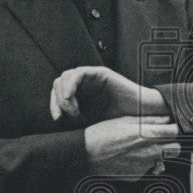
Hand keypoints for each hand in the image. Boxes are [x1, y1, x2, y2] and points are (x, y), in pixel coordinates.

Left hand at [50, 66, 167, 120]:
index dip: (53, 104)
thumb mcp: (90, 120)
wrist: (138, 116)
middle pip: (59, 82)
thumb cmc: (117, 120)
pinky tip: (72, 98)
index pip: (58, 92)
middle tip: (68, 115)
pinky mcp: (100, 73)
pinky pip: (79, 73)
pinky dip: (71, 84)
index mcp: (81, 93)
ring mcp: (92, 76)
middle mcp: (85, 83)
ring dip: (65, 94)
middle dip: (58, 99)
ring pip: (66, 76)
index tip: (57, 118)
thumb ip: (74, 115)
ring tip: (74, 110)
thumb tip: (56, 118)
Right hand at [84, 115, 180, 176]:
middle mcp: (149, 153)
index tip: (168, 126)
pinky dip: (144, 163)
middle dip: (171, 142)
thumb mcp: (126, 120)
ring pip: (163, 159)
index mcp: (147, 135)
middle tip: (161, 138)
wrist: (86, 154)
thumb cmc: (104, 133)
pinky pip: (148, 168)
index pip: (174, 132)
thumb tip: (166, 118)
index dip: (172, 128)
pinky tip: (131, 157)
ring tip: (144, 147)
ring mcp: (144, 166)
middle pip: (175, 149)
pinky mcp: (137, 176)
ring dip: (158, 153)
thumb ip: (150, 120)